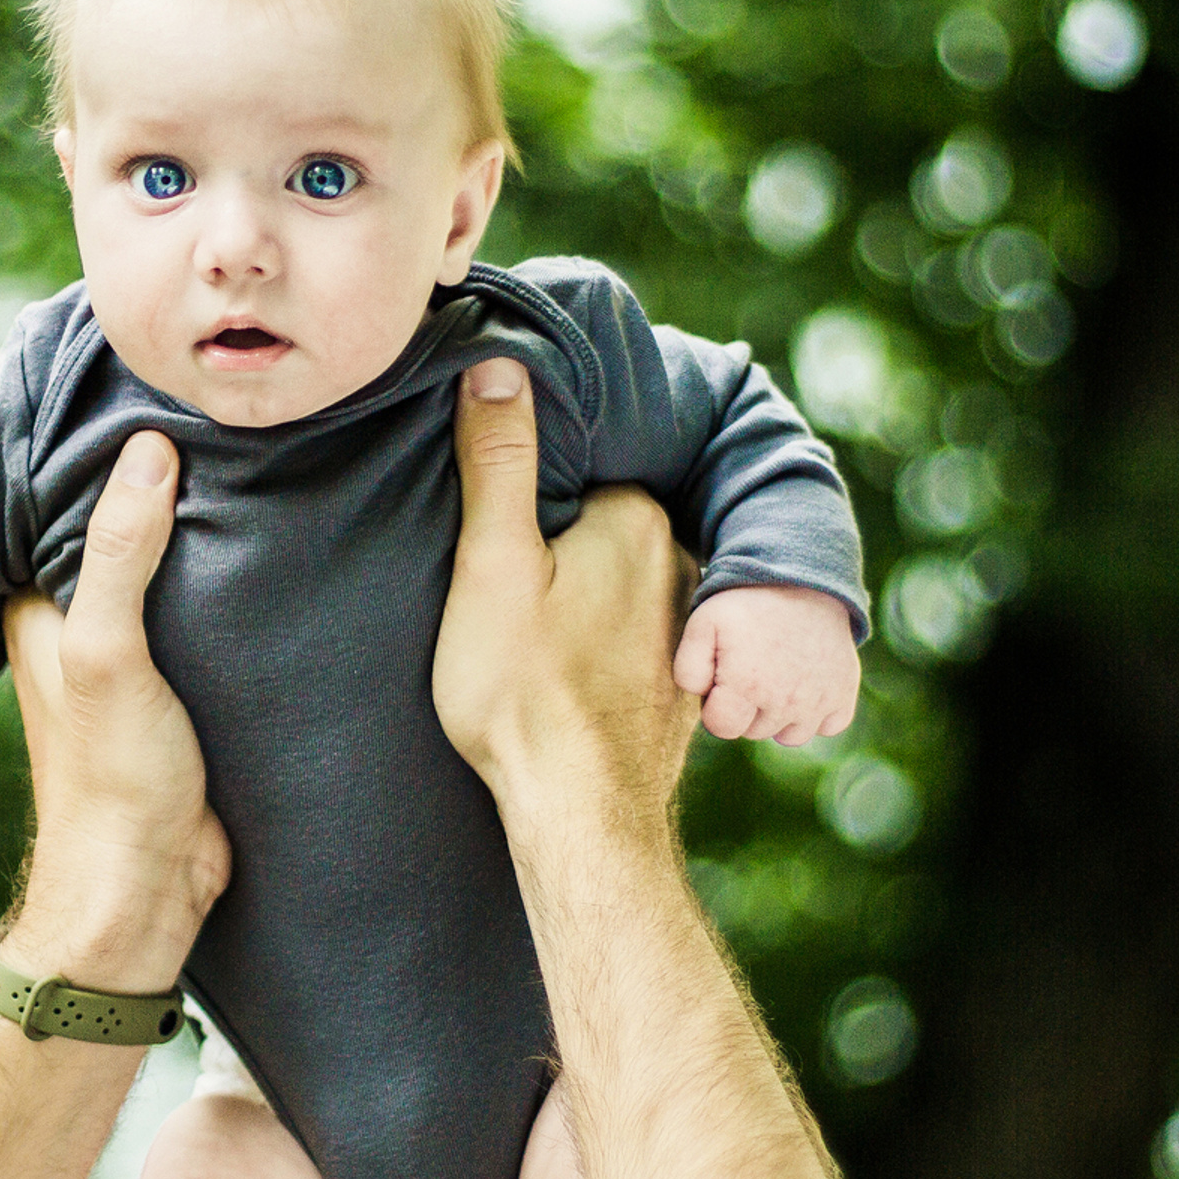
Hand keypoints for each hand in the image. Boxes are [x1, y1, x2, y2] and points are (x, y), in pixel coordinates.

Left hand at [1, 429, 230, 996]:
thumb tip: (149, 450)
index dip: (111, 452)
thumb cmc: (113, 780)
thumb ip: (123, 554)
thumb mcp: (109, 654)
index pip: (72, 501)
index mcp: (41, 606)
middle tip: (238, 422)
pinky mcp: (193, 688)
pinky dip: (243, 586)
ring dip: (216, 536)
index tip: (166, 396)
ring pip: (178, 572)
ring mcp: (140, 657)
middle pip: (130, 530)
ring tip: (272, 465)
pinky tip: (289, 547)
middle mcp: (83, 624)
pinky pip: (216, 616)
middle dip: (173, 485)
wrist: (153, 889)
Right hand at [433, 357, 697, 826]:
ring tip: (535, 639)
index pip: (578, 477)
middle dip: (563, 549)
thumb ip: (498, 460)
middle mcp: (680, 566)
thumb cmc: (523, 689)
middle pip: (604, 530)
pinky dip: (607, 649)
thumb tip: (497, 365)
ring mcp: (689, 631)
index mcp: (636, 522)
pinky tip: (568, 678)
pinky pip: (639, 642)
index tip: (494, 540)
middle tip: (507, 596)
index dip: (529, 503)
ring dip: (588, 601)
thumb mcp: (490, 563)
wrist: (580, 813)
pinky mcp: (682, 687)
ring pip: (624, 588)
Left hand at [671, 585, 858, 744]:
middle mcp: (785, 702)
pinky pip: (828, 727)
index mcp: (747, 687)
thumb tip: (701, 698)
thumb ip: (687, 669)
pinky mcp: (844, 695)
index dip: (716, 705)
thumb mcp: (703, 624)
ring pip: (789, 735)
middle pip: (753, 731)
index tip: (723, 680)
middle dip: (746, 707)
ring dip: (779, 715)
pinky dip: (817, 713)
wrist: (804, 579)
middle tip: (751, 668)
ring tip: (776, 677)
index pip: (722, 728)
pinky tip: (805, 684)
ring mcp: (819, 701)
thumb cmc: (748, 604)